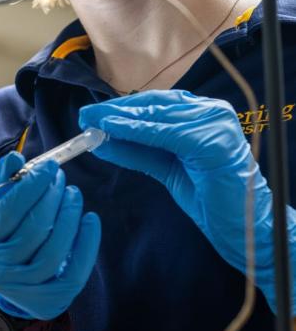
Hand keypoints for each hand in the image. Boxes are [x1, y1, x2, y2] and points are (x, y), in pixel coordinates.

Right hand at [0, 152, 101, 319]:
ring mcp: (24, 288)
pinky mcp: (49, 300)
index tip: (49, 167)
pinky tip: (90, 220)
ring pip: (55, 250)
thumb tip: (16, 160)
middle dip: (52, 197)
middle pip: (34, 229)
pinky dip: (88, 243)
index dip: (32, 186)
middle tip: (61, 179)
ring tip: (73, 195)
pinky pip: (75, 272)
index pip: (7, 211)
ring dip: (69, 216)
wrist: (0, 279)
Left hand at [78, 89, 294, 314]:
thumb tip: (101, 137)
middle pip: (154, 105)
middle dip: (115, 111)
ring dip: (120, 119)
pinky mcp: (213, 142)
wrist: (245, 227)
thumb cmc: (210, 197)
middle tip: (85, 116)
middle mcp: (212, 111)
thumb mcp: (166, 167)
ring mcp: (216, 124)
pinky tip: (113, 131)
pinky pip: (166, 134)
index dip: (121, 107)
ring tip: (92, 123)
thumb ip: (138, 150)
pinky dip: (137, 131)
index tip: (91, 113)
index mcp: (204, 114)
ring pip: (158, 116)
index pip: (156, 103)